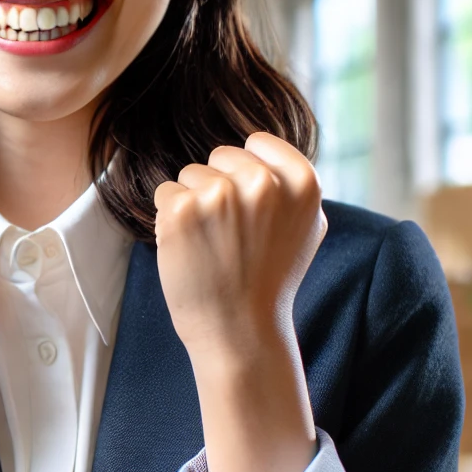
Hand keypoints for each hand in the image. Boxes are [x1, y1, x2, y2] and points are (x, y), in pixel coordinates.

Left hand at [153, 132, 326, 364]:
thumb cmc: (269, 279)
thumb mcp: (305, 226)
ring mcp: (219, 195)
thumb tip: (266, 147)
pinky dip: (169, 219)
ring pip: (190, 175)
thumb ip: (291, 184)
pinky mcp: (181, 210)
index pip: (257, 141)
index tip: (250, 205)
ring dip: (193, 204)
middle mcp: (262, 183)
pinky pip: (165, 193)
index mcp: (301, 182)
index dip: (247, 170)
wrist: (238, 329)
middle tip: (231, 233)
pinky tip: (190, 248)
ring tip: (213, 244)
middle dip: (219, 186)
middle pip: (220, 156)